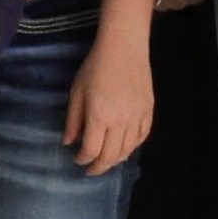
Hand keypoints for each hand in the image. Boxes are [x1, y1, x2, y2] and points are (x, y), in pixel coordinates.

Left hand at [64, 30, 155, 171]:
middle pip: (111, 156)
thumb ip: (73, 120)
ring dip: (116, 160)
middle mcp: (120, 121)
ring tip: (107, 161)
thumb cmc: (95, 67)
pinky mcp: (148, 111)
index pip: (91, 150)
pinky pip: (142, 137)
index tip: (76, 159)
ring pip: (128, 149)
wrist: (124, 48)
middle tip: (91, 170)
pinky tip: (125, 148)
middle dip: (99, 167)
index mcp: (99, 116)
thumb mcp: (77, 92)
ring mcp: (137, 117)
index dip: (82, 159)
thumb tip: (69, 142)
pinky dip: (133, 146)